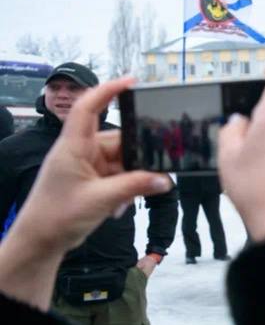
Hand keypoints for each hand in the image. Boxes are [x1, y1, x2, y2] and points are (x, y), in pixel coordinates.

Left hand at [0, 77, 170, 310]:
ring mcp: (86, 166)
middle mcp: (80, 151)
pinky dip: (126, 188)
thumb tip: (165, 179)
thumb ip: (135, 186)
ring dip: (132, 177)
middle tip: (159, 166)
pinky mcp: (91, 181)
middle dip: (138, 154)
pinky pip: (118, 176)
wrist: (39, 242)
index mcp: (73, 146)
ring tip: (135, 196)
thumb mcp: (101, 200)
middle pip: (117, 139)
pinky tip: (123, 205)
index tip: (132, 82)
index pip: (88, 107)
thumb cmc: (57, 216)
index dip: (108, 90)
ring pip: (121, 160)